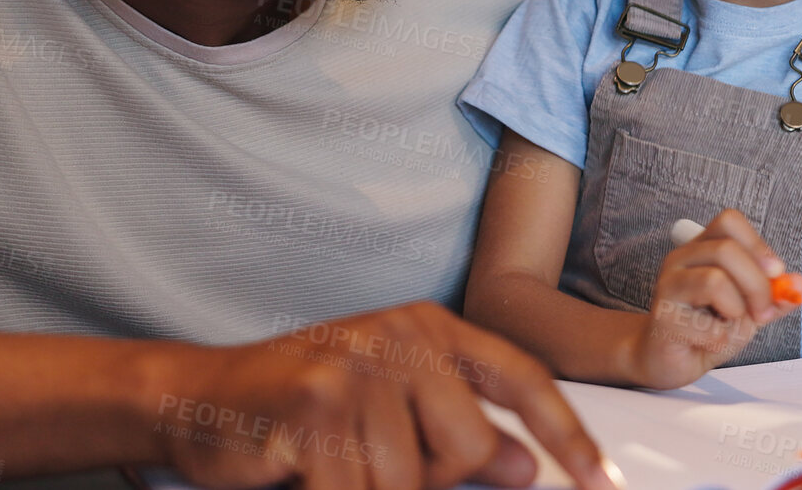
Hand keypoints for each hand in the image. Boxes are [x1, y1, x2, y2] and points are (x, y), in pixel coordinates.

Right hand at [156, 302, 623, 489]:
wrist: (196, 399)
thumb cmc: (298, 410)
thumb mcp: (388, 413)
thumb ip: (457, 431)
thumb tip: (526, 467)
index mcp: (428, 328)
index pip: (523, 380)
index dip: (569, 436)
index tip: (604, 484)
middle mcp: (400, 334)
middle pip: (470, 445)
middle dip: (430, 479)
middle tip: (369, 463)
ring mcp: (357, 364)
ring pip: (412, 479)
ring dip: (373, 489)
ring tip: (331, 464)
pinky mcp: (316, 403)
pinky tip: (307, 472)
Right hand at [625, 209, 799, 388]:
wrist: (670, 361)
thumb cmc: (708, 329)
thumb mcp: (748, 310)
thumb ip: (773, 297)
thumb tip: (799, 284)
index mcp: (702, 248)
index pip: (729, 221)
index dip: (758, 245)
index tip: (775, 274)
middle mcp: (680, 259)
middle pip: (726, 250)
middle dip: (757, 286)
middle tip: (762, 314)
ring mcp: (667, 286)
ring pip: (714, 280)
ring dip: (736, 310)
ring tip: (728, 326)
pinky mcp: (662, 317)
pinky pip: (707, 326)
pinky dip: (721, 340)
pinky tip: (708, 343)